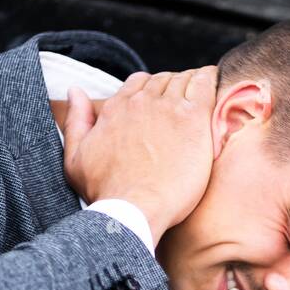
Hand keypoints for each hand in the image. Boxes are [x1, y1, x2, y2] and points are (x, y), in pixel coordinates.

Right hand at [61, 66, 216, 241]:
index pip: (138, 83)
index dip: (151, 92)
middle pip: (163, 80)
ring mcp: (168, 107)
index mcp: (115, 108)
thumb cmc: (105, 193)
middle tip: (184, 107)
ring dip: (193, 85)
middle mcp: (141, 102)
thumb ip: (76, 121)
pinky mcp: (193, 118)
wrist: (133, 210)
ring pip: (184, 79)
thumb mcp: (75, 159)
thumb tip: (75, 91)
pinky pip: (206, 84)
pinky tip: (215, 87)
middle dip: (173, 88)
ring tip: (202, 99)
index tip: (161, 106)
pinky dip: (211, 80)